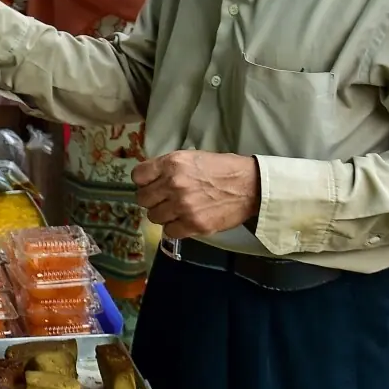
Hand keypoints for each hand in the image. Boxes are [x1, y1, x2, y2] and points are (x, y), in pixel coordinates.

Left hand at [133, 151, 260, 238]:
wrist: (250, 186)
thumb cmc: (222, 169)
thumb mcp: (191, 157)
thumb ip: (168, 167)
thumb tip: (149, 179)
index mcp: (171, 163)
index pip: (138, 176)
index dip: (143, 181)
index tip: (150, 184)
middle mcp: (173, 184)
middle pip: (143, 199)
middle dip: (152, 199)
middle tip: (164, 199)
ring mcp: (183, 206)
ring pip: (154, 217)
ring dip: (163, 215)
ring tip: (177, 210)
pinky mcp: (193, 224)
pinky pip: (169, 231)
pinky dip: (175, 228)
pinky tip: (184, 220)